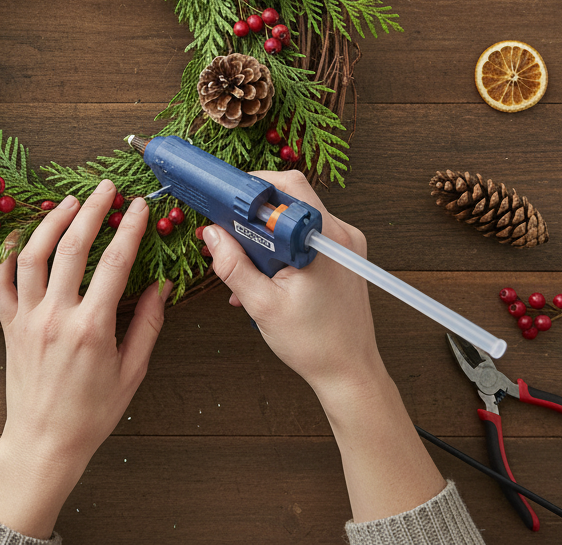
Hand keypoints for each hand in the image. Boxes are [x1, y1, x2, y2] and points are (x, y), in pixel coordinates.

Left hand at [0, 180, 170, 538]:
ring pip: (33, 255)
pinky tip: (21, 236)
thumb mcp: (131, 373)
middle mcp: (56, 316)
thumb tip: (161, 286)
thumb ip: (148, 326)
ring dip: (51, 222)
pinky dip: (7, 255)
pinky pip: (0, 282)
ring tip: (70, 202)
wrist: (43, 443)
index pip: (115, 263)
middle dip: (92, 211)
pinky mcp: (7, 325)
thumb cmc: (92, 413)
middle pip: (72, 248)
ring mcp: (27, 318)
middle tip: (106, 188)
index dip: (129, 228)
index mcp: (91, 328)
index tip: (139, 206)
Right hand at [203, 169, 382, 396]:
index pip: (288, 186)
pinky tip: (265, 275)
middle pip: (290, 200)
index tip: (228, 200)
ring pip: (294, 219)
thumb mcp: (262, 304)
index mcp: (324, 239)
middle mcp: (340, 234)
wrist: (350, 374)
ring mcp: (345, 244)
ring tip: (247, 266)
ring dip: (265, 236)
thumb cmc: (314, 344)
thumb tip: (211, 234)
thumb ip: (233, 265)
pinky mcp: (343, 256)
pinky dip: (281, 249)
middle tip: (230, 235)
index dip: (254, 187)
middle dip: (254, 216)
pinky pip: (305, 237)